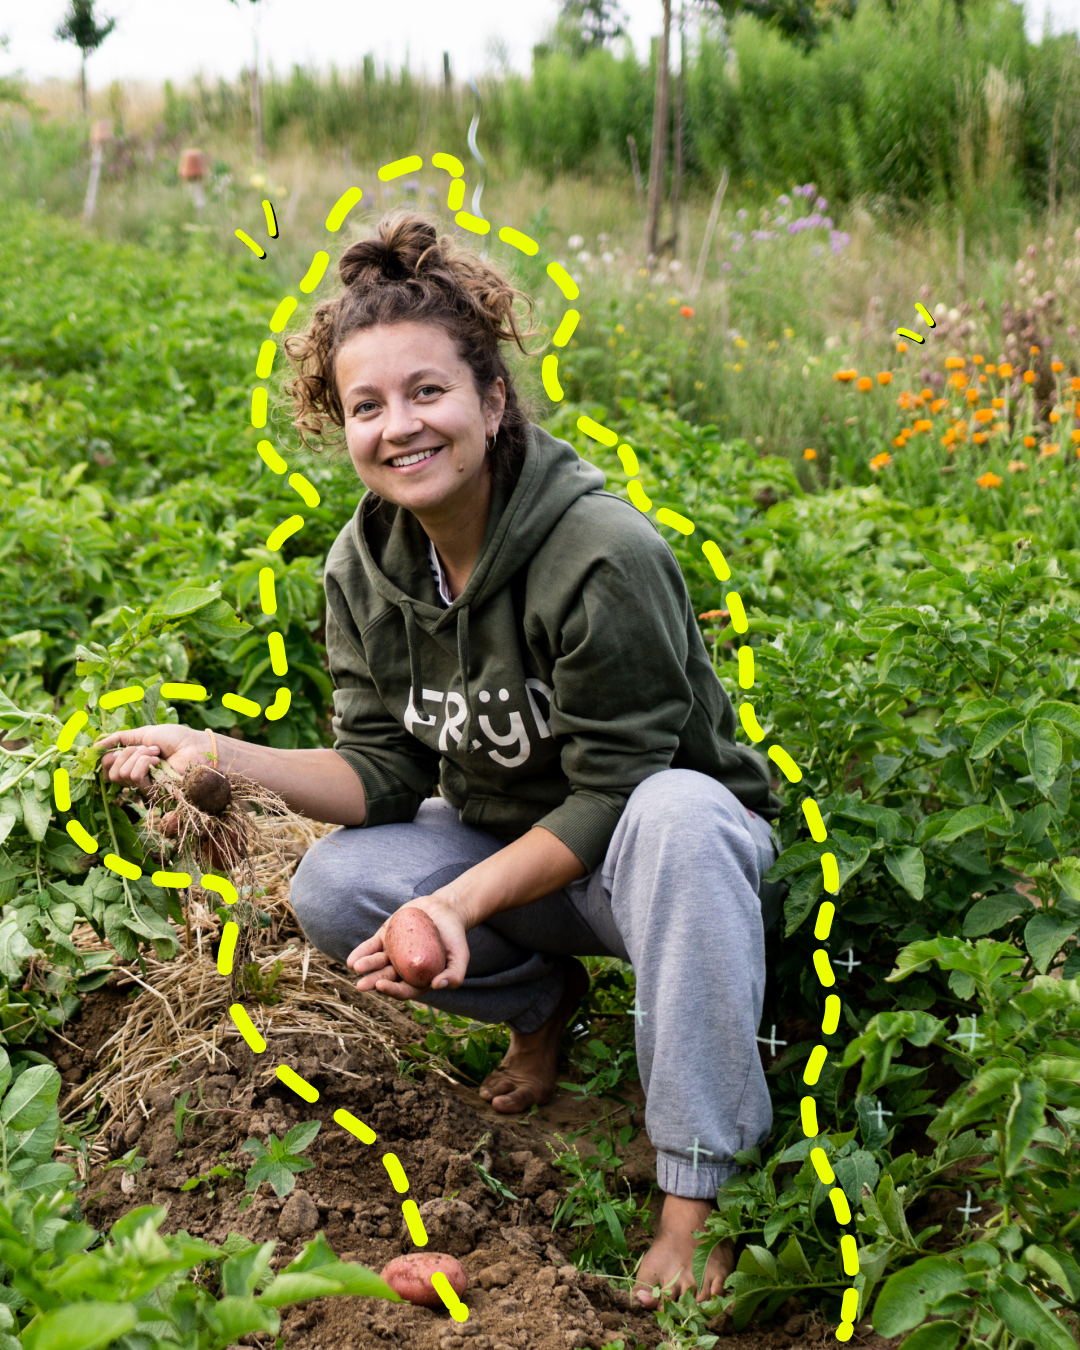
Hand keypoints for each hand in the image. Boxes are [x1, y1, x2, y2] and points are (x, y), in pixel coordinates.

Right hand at [94, 724, 207, 794]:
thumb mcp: (144, 733)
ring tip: (157, 753)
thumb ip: (120, 738)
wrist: (194, 745)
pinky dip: (145, 763)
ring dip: (140, 756)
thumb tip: (97, 744)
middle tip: (149, 748)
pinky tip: (159, 761)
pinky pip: (135, 776)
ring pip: (122, 773)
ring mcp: (144, 785)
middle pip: (110, 772)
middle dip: (127, 754)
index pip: (106, 766)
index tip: (123, 746)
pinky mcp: (153, 791)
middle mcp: (136, 776)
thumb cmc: (175, 738)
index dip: (109, 755)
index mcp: (132, 762)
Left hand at [346, 894, 469, 1001]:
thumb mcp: (460, 956)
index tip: (382, 985)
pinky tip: (352, 959)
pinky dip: (362, 952)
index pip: (404, 990)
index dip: (392, 990)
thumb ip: (455, 975)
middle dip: (373, 982)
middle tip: (362, 985)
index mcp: (419, 978)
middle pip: (386, 978)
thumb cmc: (454, 936)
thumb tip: (437, 985)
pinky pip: (372, 947)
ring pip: (377, 963)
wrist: (446, 910)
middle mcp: (403, 969)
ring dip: (366, 966)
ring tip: (356, 967)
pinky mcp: (386, 938)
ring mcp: (393, 953)